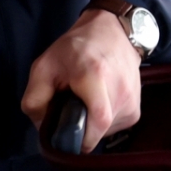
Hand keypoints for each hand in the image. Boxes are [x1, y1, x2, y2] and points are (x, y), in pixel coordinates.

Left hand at [21, 9, 142, 152]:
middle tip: (69, 110)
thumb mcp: (44, 65)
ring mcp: (132, 103)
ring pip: (105, 132)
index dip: (80, 137)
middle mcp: (119, 91)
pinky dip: (101, 122)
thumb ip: (35, 99)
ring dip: (89, 124)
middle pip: (96, 130)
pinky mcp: (136, 112)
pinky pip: (114, 127)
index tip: (65, 134)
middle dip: (79, 128)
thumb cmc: (75, 48)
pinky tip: (96, 102)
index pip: (97, 120)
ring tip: (84, 102)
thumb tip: (42, 129)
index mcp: (95, 75)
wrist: (113, 33)